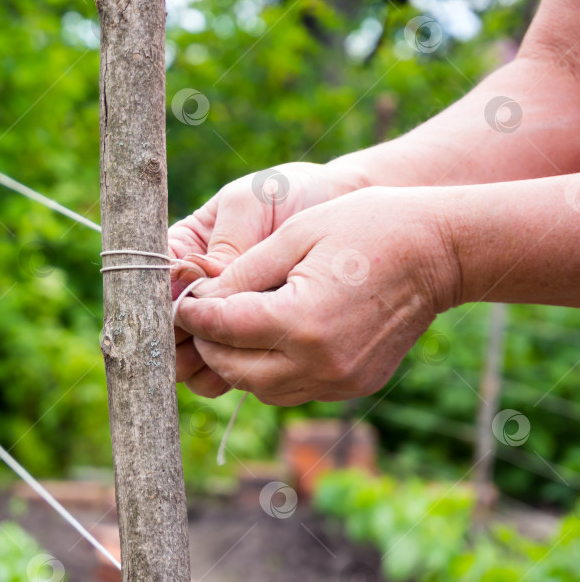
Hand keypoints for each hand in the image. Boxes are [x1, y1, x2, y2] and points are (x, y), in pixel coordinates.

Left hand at [174, 186, 460, 404]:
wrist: (439, 251)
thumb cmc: (367, 228)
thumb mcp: (295, 237)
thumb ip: (241, 273)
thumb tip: (201, 299)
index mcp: (302, 321)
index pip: (223, 329)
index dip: (193, 315)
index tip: (179, 302)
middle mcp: (320, 363)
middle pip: (235, 369)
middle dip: (208, 343)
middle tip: (199, 315)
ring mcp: (339, 381)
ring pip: (260, 388)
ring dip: (236, 363)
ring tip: (229, 328)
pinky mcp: (353, 386)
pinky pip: (292, 390)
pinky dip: (269, 371)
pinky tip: (268, 341)